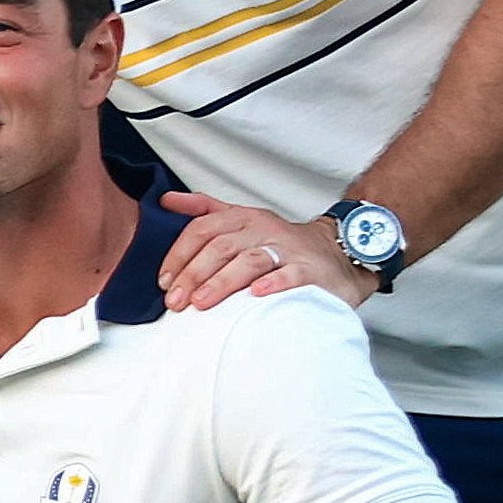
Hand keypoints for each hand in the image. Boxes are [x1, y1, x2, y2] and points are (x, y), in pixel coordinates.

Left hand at [157, 195, 365, 310]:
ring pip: (249, 260)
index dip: (179, 254)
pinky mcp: (310, 270)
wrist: (338, 253)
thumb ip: (204, 210)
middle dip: (193, 274)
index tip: (164, 280)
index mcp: (243, 218)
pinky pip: (290, 275)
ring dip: (221, 282)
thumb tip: (165, 201)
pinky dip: (271, 284)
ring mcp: (287, 249)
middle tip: (175, 300)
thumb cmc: (280, 242)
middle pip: (221, 246)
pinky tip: (254, 295)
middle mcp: (263, 229)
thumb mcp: (242, 219)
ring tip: (201, 302)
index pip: (202, 229)